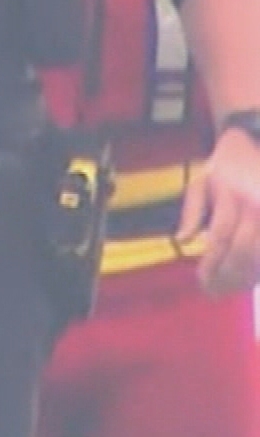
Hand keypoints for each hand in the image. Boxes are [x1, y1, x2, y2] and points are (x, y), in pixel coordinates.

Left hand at [177, 128, 259, 294]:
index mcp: (231, 196)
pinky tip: (252, 277)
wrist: (257, 144)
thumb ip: (192, 211)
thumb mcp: (201, 183)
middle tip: (216, 291)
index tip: (202, 282)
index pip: (220, 238)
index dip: (211, 264)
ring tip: (233, 289)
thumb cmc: (225, 168)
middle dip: (229, 275)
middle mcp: (256, 205)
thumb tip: (184, 240)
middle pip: (244, 250)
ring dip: (248, 275)